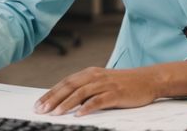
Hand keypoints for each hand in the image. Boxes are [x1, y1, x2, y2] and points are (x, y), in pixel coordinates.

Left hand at [34, 67, 159, 116]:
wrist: (148, 80)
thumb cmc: (123, 84)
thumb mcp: (102, 82)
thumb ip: (86, 88)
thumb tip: (66, 101)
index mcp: (90, 73)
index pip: (65, 82)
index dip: (50, 93)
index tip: (38, 104)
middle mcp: (95, 76)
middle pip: (69, 86)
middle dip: (53, 98)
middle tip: (41, 110)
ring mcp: (106, 84)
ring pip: (81, 93)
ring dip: (66, 103)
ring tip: (55, 114)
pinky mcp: (116, 93)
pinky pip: (99, 100)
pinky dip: (87, 107)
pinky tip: (79, 114)